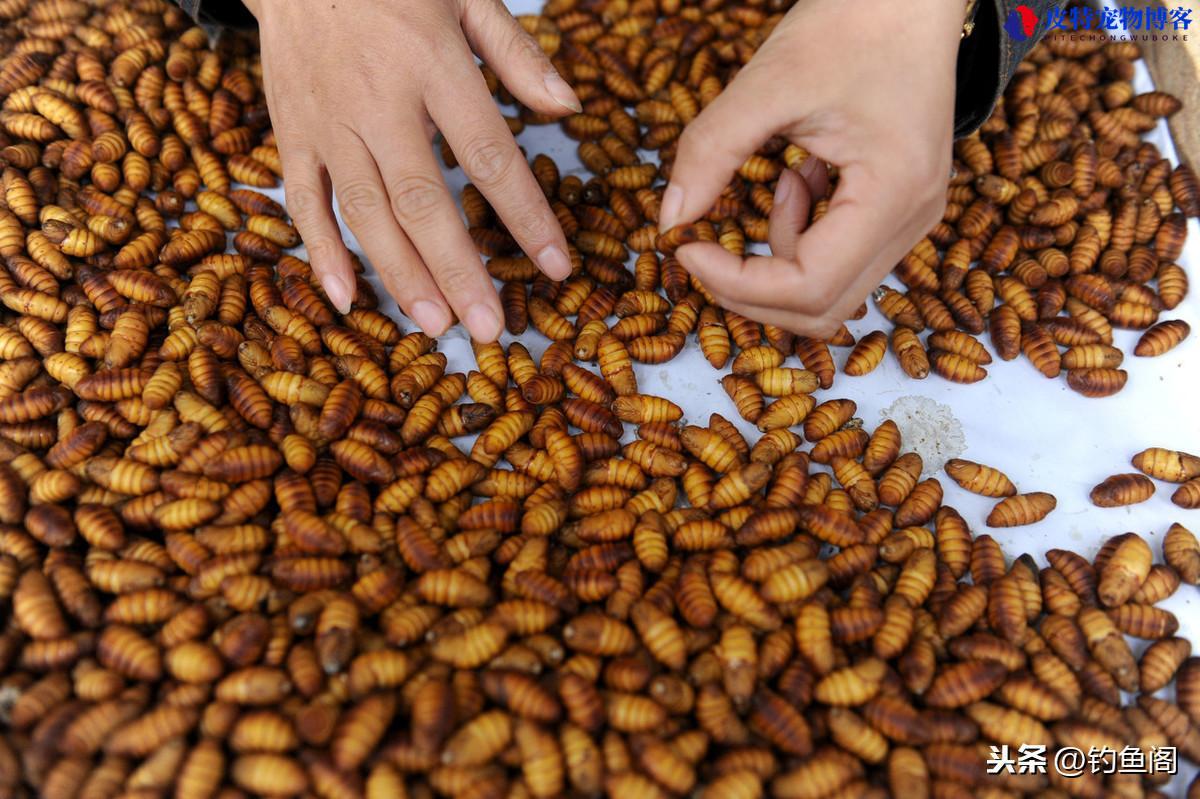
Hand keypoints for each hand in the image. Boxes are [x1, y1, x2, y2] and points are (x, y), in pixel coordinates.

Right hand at [243, 0, 579, 340]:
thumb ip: (515, 53)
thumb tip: (569, 109)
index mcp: (432, 62)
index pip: (488, 154)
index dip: (524, 215)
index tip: (555, 266)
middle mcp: (378, 100)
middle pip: (422, 199)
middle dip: (458, 268)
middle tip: (487, 326)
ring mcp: (328, 120)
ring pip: (364, 210)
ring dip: (399, 272)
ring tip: (433, 323)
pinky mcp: (292, 131)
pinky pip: (304, 199)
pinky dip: (321, 251)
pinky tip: (347, 297)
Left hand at [657, 0, 959, 337]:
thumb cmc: (852, 22)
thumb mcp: (767, 82)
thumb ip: (711, 151)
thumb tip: (668, 219)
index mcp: (893, 192)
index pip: (808, 286)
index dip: (736, 283)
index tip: (686, 248)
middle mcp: (914, 219)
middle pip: (822, 309)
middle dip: (749, 291)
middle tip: (702, 247)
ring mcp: (913, 219)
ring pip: (830, 293)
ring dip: (778, 261)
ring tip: (777, 181)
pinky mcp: (900, 209)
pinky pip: (841, 259)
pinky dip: (800, 239)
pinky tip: (797, 180)